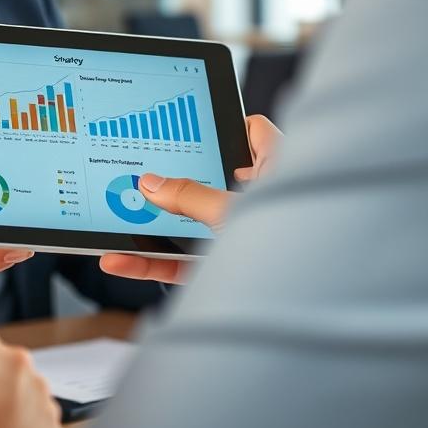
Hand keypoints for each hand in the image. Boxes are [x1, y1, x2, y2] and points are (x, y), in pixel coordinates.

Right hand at [99, 115, 282, 284]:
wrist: (307, 301)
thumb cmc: (291, 246)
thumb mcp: (231, 210)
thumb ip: (189, 195)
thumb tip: (151, 183)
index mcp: (279, 170)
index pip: (253, 133)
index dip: (225, 127)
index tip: (191, 127)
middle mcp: (263, 202)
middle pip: (213, 181)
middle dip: (177, 181)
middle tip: (142, 173)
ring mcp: (243, 238)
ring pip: (193, 226)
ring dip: (155, 227)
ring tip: (120, 219)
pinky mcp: (226, 271)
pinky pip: (184, 263)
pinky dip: (154, 263)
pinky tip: (121, 260)